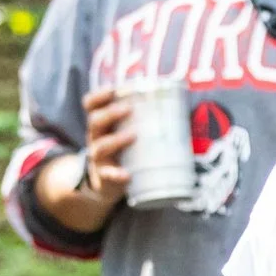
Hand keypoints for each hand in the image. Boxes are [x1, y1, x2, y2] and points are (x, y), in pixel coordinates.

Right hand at [77, 86, 136, 203]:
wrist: (108, 185)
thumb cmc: (124, 151)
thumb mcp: (128, 131)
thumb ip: (147, 118)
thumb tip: (184, 101)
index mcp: (102, 123)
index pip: (91, 105)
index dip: (98, 96)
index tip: (112, 90)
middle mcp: (96, 138)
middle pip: (94, 122)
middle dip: (110, 113)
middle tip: (128, 109)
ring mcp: (98, 158)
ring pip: (100, 147)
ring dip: (116, 140)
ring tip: (133, 135)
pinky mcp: (104, 177)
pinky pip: (107, 175)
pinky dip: (116, 174)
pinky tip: (126, 175)